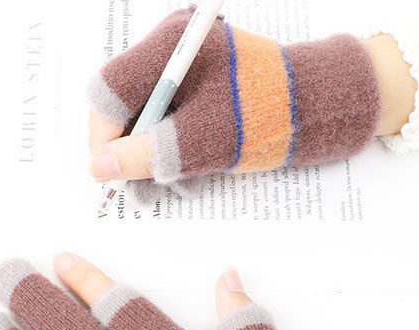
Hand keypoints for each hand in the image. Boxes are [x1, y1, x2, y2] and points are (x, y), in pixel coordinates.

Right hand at [87, 9, 387, 194]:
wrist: (320, 111)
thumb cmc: (268, 117)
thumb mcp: (202, 141)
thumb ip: (145, 154)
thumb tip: (98, 167)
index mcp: (169, 48)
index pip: (109, 90)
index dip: (103, 136)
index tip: (109, 174)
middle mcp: (173, 55)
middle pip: (126, 107)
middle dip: (131, 153)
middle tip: (140, 192)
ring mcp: (188, 75)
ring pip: (148, 122)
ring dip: (156, 161)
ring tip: (175, 189)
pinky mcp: (203, 94)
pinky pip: (172, 126)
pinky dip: (176, 155)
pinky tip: (190, 178)